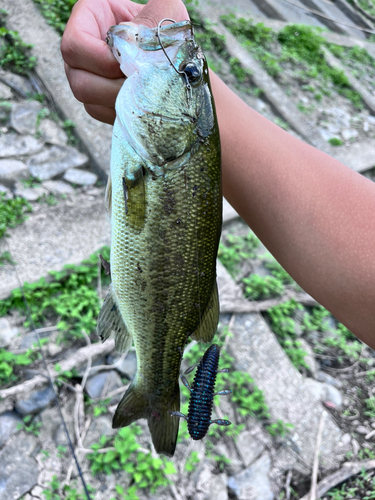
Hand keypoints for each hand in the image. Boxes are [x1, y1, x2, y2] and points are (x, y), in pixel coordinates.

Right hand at [61, 0, 188, 123]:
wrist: (170, 53)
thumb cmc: (165, 26)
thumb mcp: (165, 13)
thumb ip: (155, 15)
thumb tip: (132, 38)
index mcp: (89, 18)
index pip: (75, 45)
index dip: (101, 61)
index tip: (130, 65)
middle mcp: (80, 51)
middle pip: (78, 80)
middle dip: (113, 88)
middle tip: (140, 86)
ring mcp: (85, 77)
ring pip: (88, 100)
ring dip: (119, 102)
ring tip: (143, 94)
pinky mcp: (96, 99)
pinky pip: (101, 112)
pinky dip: (122, 112)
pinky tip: (140, 104)